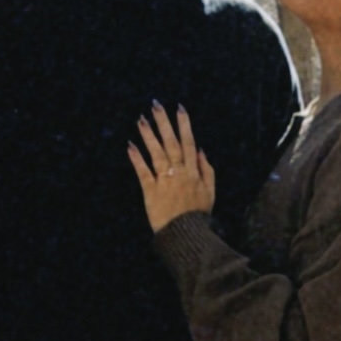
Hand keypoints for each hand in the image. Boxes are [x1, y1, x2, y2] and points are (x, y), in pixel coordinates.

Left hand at [128, 103, 214, 231]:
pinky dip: (137, 158)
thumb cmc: (198, 214)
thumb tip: (200, 149)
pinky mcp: (151, 191)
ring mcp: (165, 181)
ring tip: (141, 119)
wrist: (186, 235)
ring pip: (157, 153)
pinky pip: (143, 172)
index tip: (179, 108)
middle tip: (156, 105)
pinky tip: (130, 145)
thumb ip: (207, 169)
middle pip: (172, 143)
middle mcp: (180, 172)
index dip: (184, 124)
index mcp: (193, 172)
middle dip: (164, 122)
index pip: (189, 142)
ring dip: (149, 135)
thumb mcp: (210, 192)